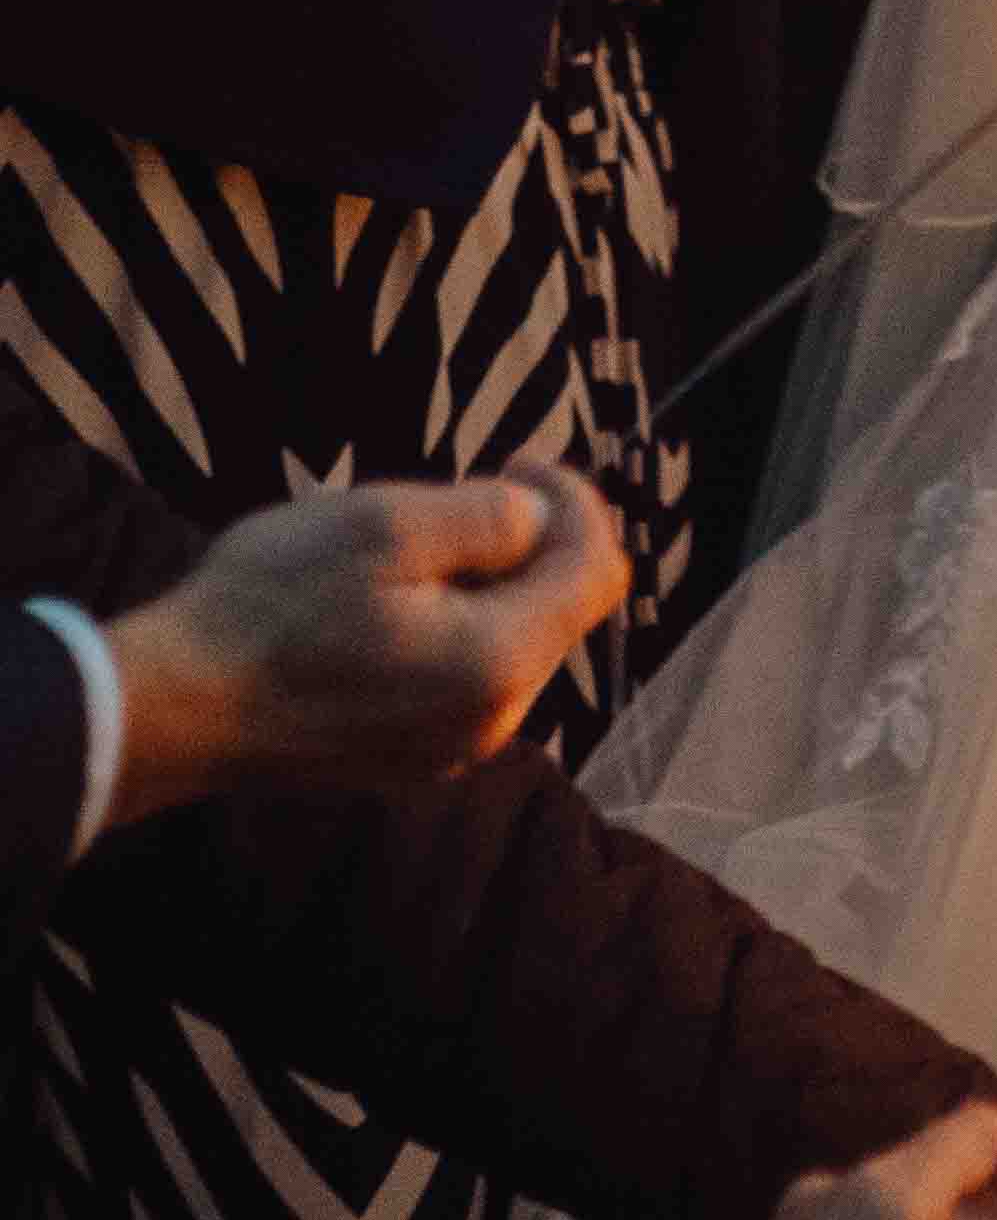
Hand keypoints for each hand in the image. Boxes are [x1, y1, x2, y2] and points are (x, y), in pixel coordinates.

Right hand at [105, 471, 627, 826]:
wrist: (173, 706)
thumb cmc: (270, 605)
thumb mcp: (384, 525)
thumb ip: (488, 518)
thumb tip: (540, 515)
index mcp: (499, 664)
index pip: (599, 571)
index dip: (573, 500)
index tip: (512, 462)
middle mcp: (492, 721)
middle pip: (560, 607)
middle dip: (528, 540)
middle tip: (455, 494)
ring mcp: (450, 748)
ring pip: (512, 640)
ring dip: (484, 582)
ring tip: (404, 550)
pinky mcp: (410, 757)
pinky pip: (465, 676)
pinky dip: (451, 625)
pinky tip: (382, 603)